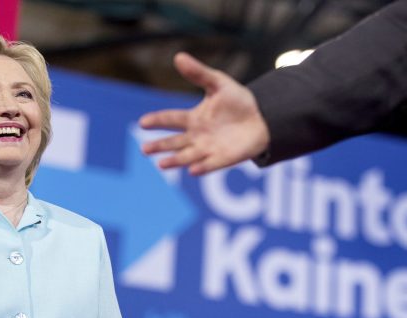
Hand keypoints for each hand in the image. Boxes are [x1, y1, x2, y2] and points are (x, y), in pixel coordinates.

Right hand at [140, 52, 269, 174]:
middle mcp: (197, 136)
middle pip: (174, 143)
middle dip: (160, 146)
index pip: (171, 119)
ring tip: (161, 164)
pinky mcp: (223, 159)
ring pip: (187, 156)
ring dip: (175, 160)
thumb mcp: (218, 83)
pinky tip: (192, 170)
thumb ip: (198, 73)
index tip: (143, 122)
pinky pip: (210, 165)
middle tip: (144, 149)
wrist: (263, 118)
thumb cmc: (238, 101)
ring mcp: (209, 149)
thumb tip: (178, 56)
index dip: (157, 121)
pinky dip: (201, 167)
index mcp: (194, 118)